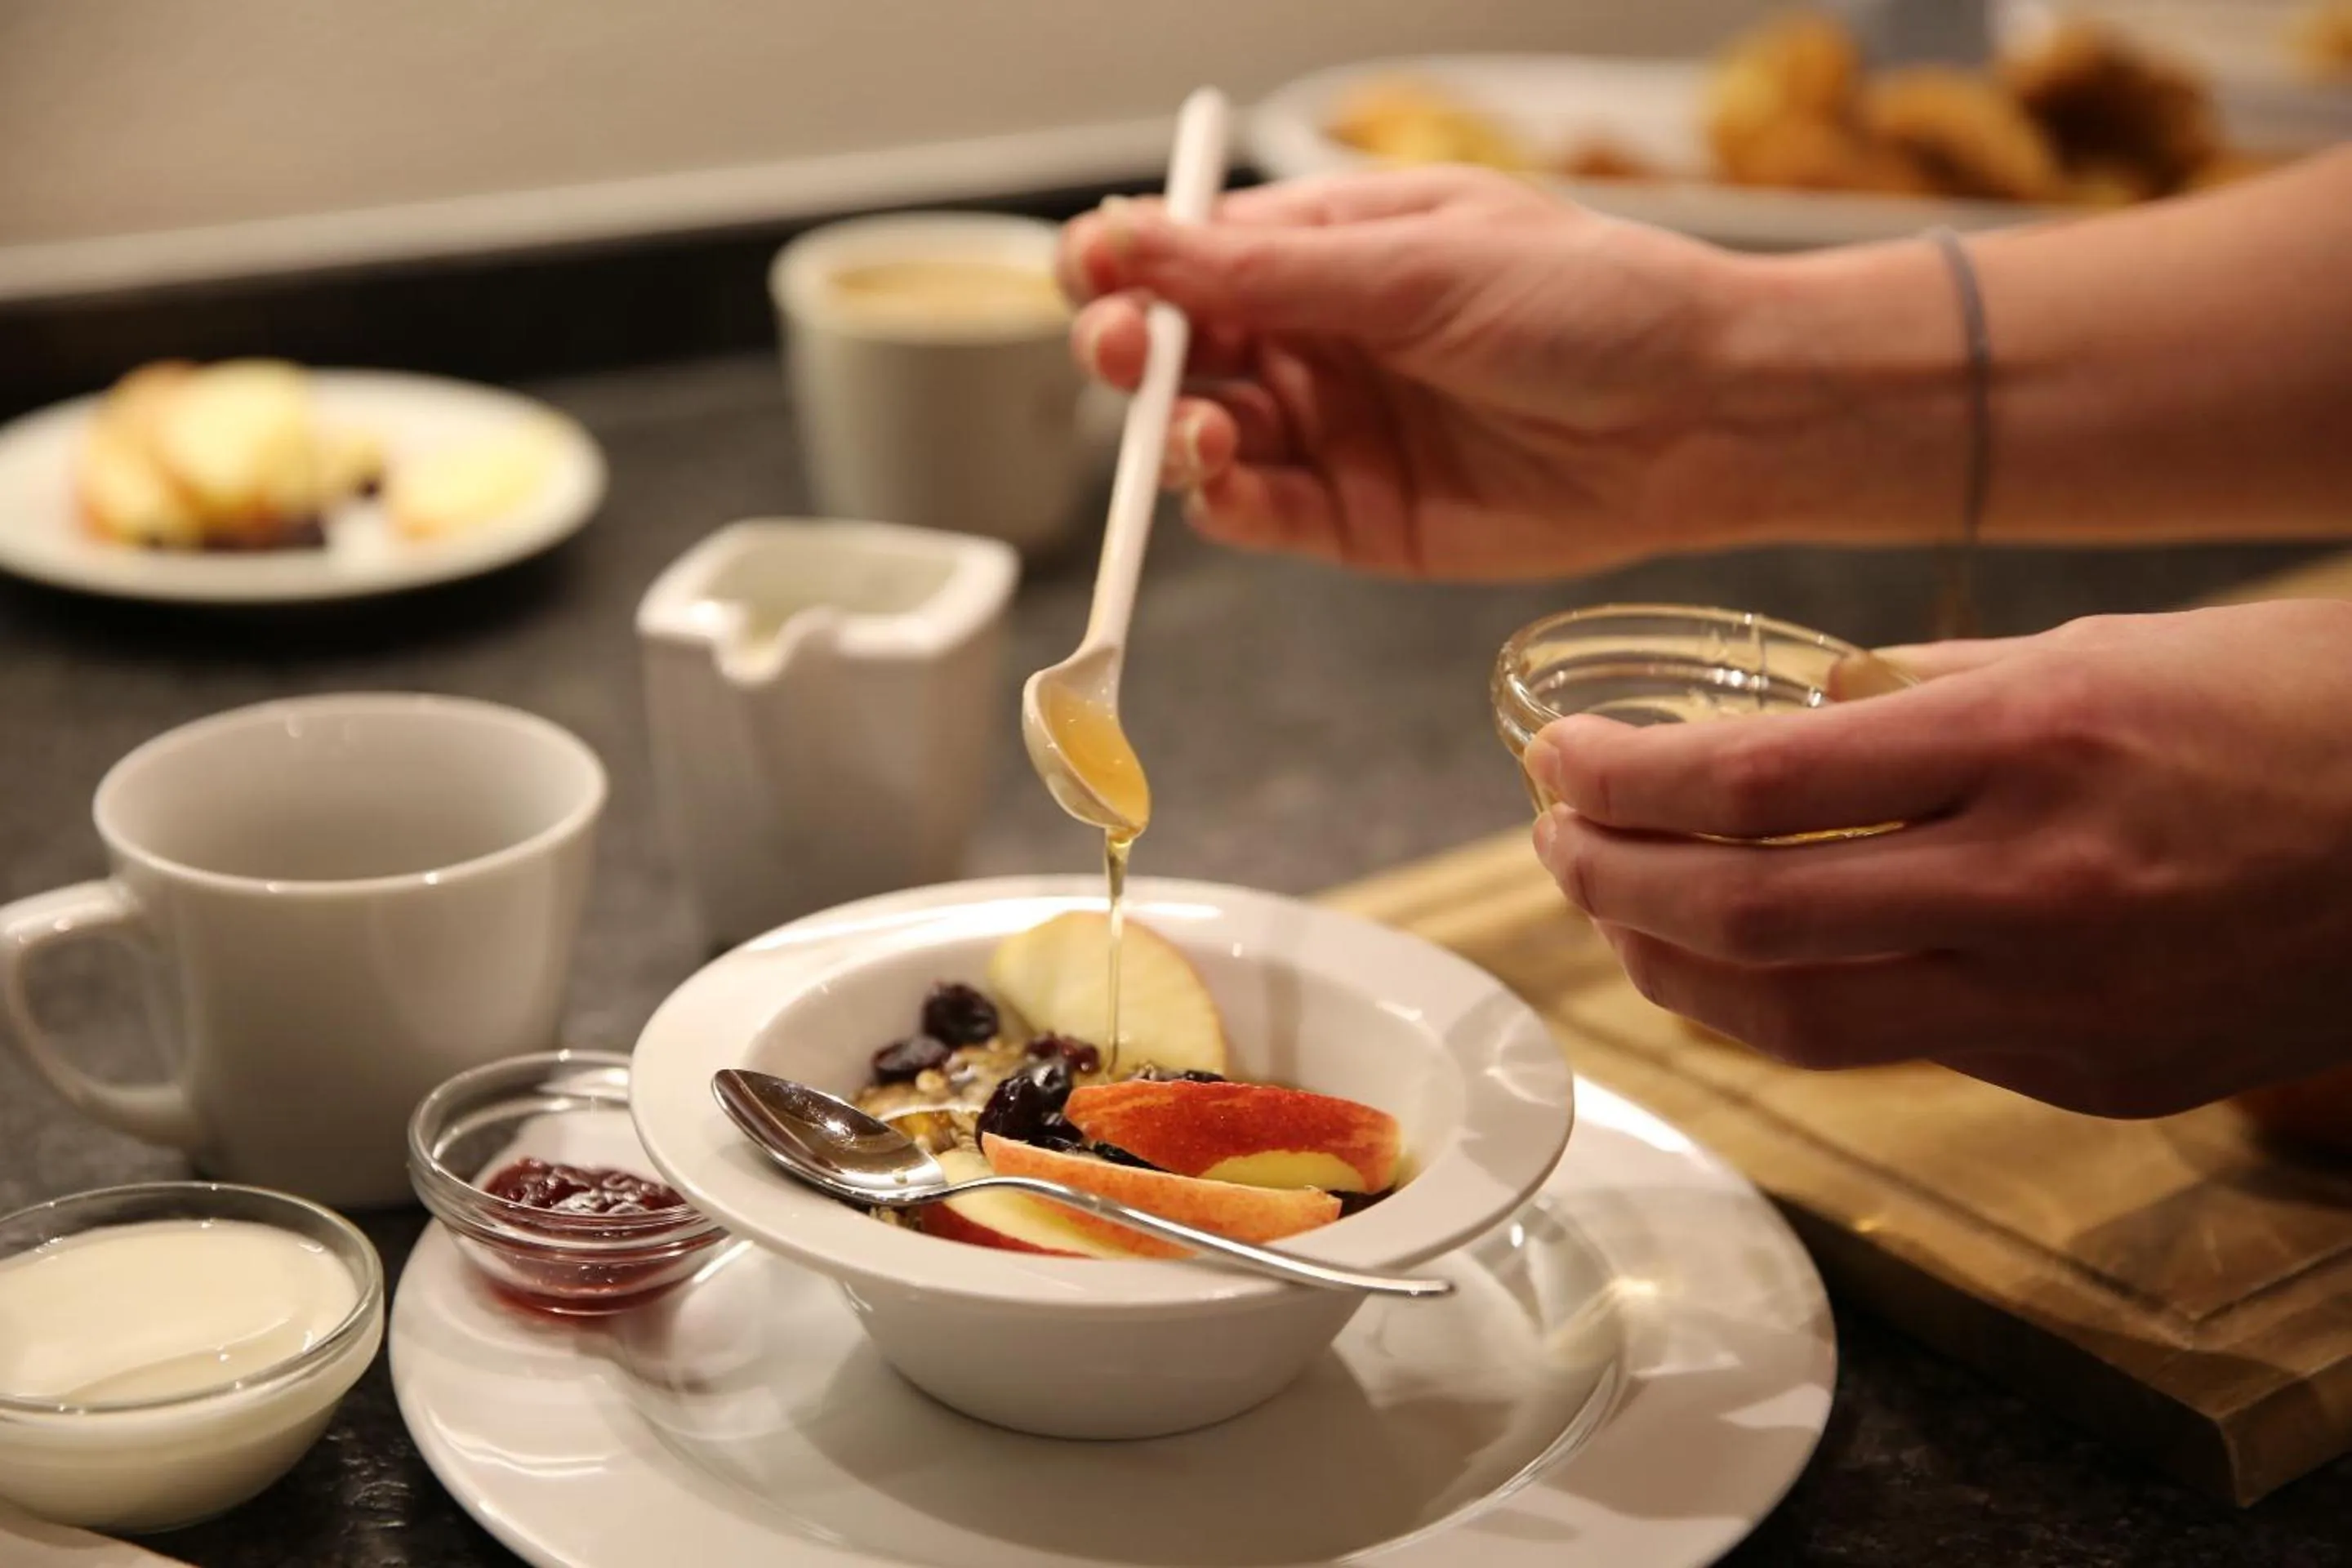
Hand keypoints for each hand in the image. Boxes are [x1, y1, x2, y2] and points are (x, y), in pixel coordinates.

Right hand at [1057, 167, 1762, 579]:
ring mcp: (1333, 434)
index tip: (1097, 275)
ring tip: (1199, 430)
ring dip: (1173, 434)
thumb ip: (1267, 272)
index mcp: (1325, 253)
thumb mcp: (1418, 265)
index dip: (1125, 266)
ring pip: (1202, 438)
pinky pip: (1259, 515)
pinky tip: (1222, 483)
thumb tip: (1130, 238)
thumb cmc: (1589, 304)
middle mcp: (1315, 342)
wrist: (1702, 416)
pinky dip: (1223, 504)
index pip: (1185, 255)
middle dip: (1131, 353)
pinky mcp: (1358, 523)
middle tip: (1128, 359)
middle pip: (1174, 351)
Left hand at [1520, 600, 2351, 1116]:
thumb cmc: (2286, 706)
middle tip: (1554, 840)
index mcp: (2033, 741)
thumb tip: (1778, 728)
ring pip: (1794, 1017)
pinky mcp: (2094, 1075)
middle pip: (1743, 917)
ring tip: (1615, 913)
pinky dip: (1788, 1009)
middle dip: (1610, 884)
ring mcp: (2066, 1001)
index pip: (1753, 781)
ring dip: (1670, 968)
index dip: (1622, 781)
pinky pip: (1896, 1050)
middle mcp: (2037, 884)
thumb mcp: (2096, 647)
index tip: (1558, 761)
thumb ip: (1922, 695)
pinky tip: (1741, 964)